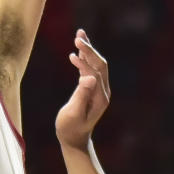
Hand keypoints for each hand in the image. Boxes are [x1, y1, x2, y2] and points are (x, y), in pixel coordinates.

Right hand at [55, 30, 110, 150]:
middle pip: (100, 64)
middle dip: (90, 49)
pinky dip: (84, 58)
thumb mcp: (73, 113)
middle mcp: (103, 91)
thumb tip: (89, 77)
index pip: (96, 73)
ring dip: (88, 49)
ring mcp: (99, 90)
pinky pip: (90, 69)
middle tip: (79, 35)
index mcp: (100, 97)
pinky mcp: (92, 89)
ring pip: (96, 64)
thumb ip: (81, 95)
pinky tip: (76, 51)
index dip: (85, 62)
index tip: (73, 54)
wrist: (74, 139)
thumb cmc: (70, 128)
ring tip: (79, 34)